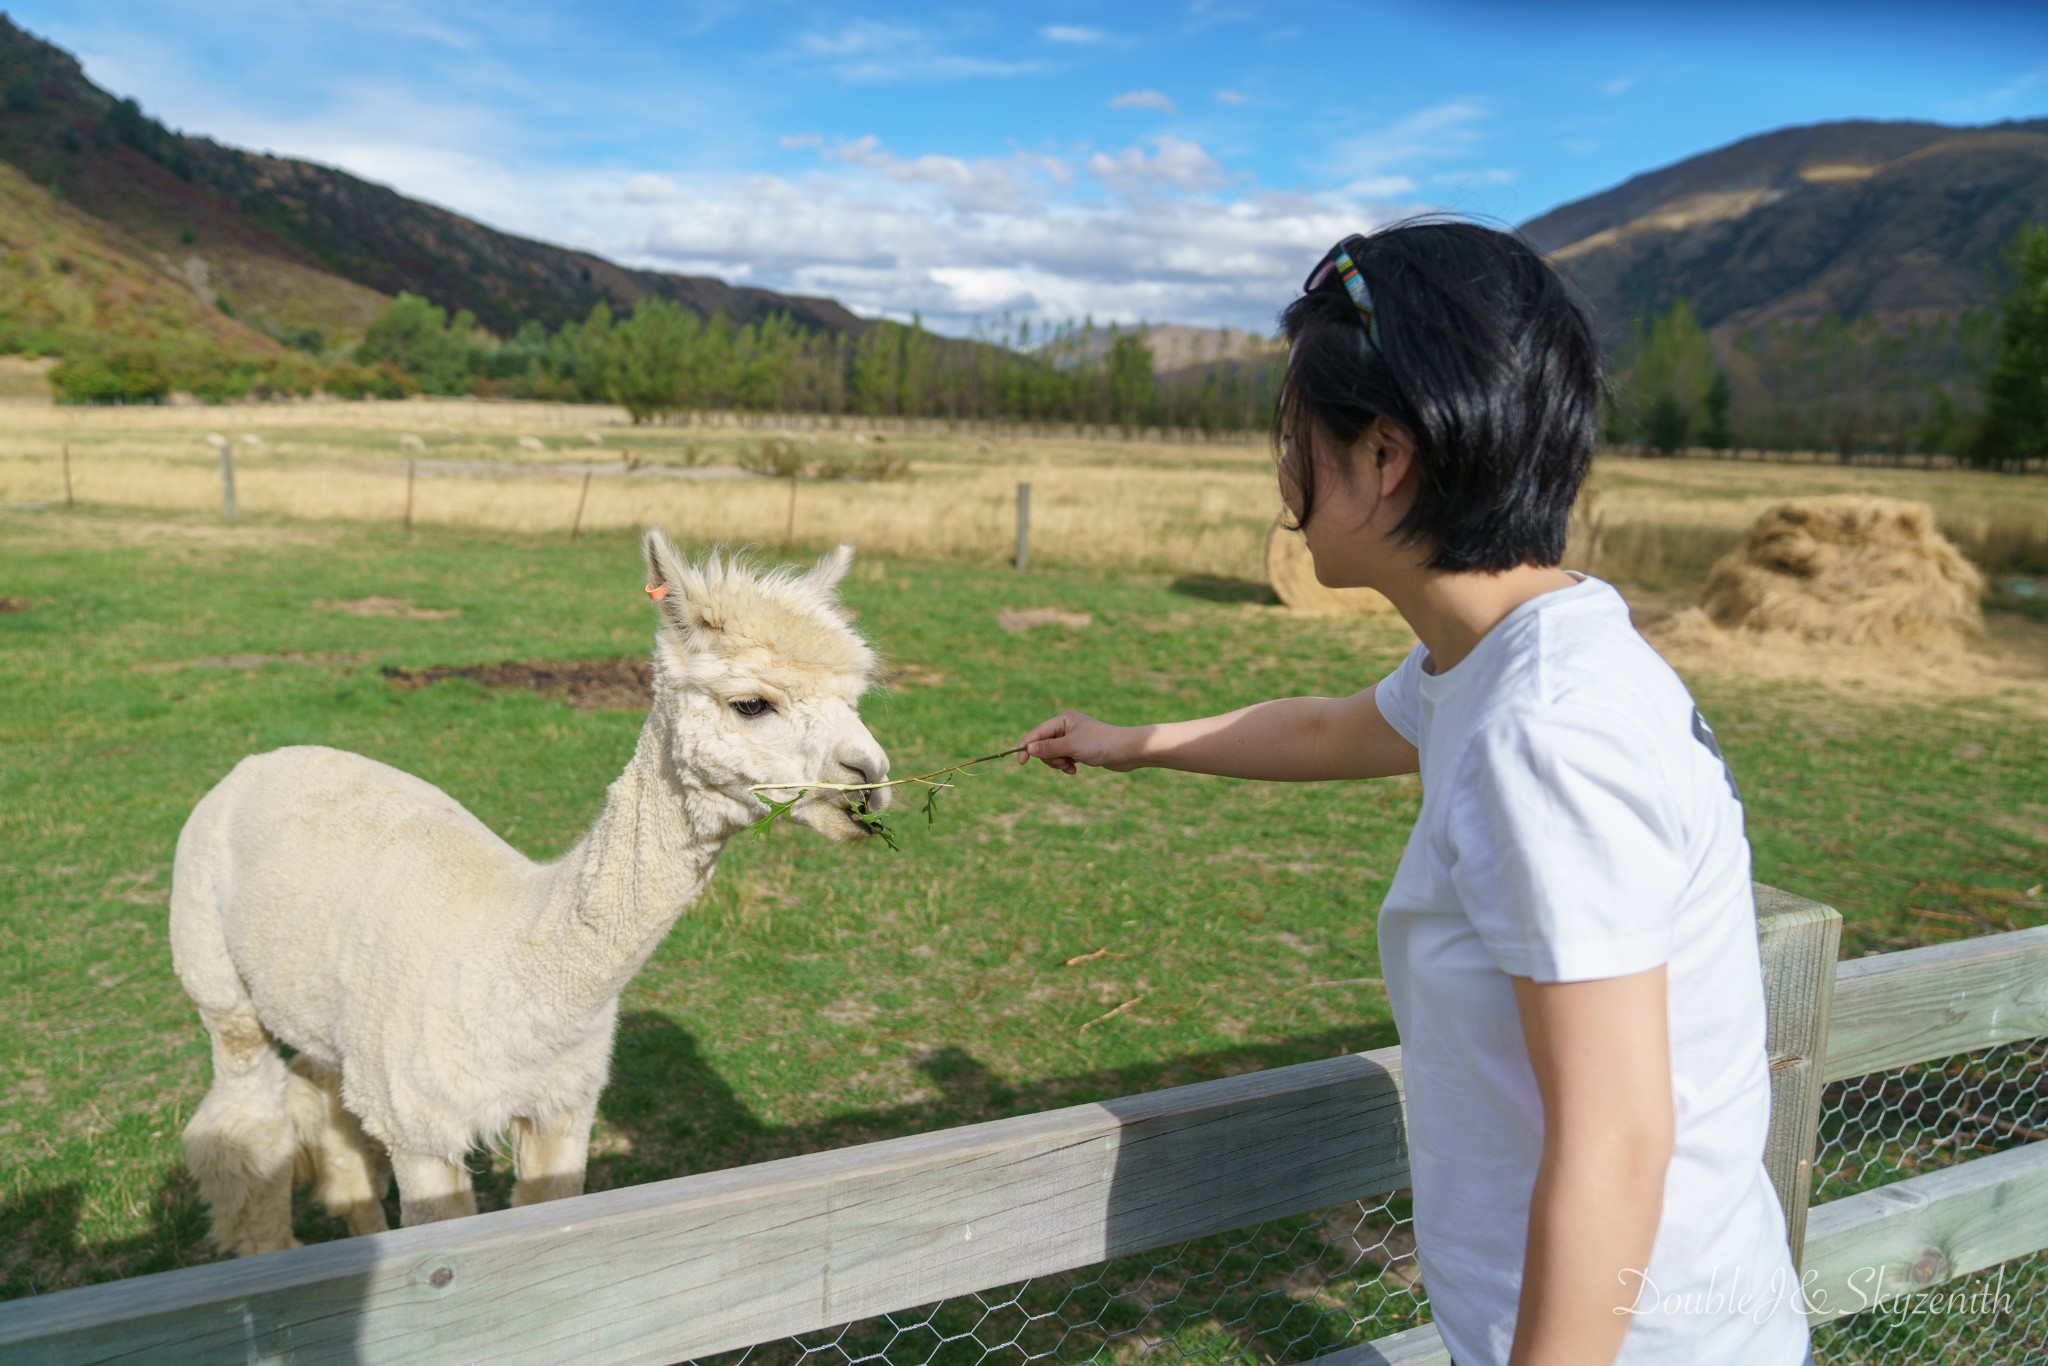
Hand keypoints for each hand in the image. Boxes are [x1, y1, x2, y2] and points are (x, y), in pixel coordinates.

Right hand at [1017, 711, 1144, 774]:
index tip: (1021, 762)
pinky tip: (1075, 770)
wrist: (1126, 751)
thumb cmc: (1100, 744)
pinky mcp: (1080, 749)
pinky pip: (1064, 758)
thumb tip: (1028, 749)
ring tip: (1071, 766)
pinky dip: (1067, 765)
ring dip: (1059, 763)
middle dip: (1050, 757)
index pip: (1038, 733)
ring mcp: (1074, 738)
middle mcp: (1067, 726)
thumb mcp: (1071, 746)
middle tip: (1063, 762)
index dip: (1027, 746)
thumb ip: (1049, 748)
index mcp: (1064, 719)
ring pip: (1054, 754)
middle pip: (1044, 744)